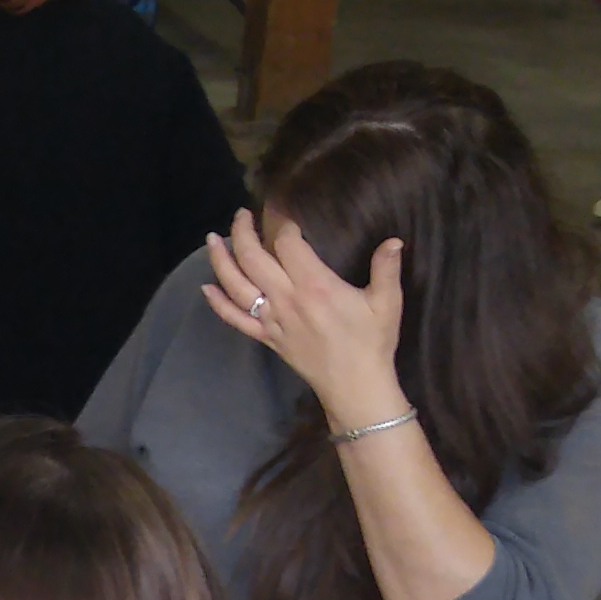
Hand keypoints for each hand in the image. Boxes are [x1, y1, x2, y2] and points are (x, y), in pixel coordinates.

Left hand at [203, 210, 410, 427]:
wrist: (355, 386)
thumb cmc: (372, 343)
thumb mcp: (387, 303)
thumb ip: (386, 269)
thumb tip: (394, 240)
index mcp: (315, 286)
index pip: (288, 244)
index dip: (284, 224)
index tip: (285, 213)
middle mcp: (287, 299)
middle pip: (253, 258)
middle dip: (243, 232)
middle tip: (241, 215)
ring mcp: (273, 320)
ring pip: (237, 285)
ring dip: (220, 260)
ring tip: (211, 239)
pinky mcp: (267, 338)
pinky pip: (235, 319)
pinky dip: (217, 303)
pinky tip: (205, 287)